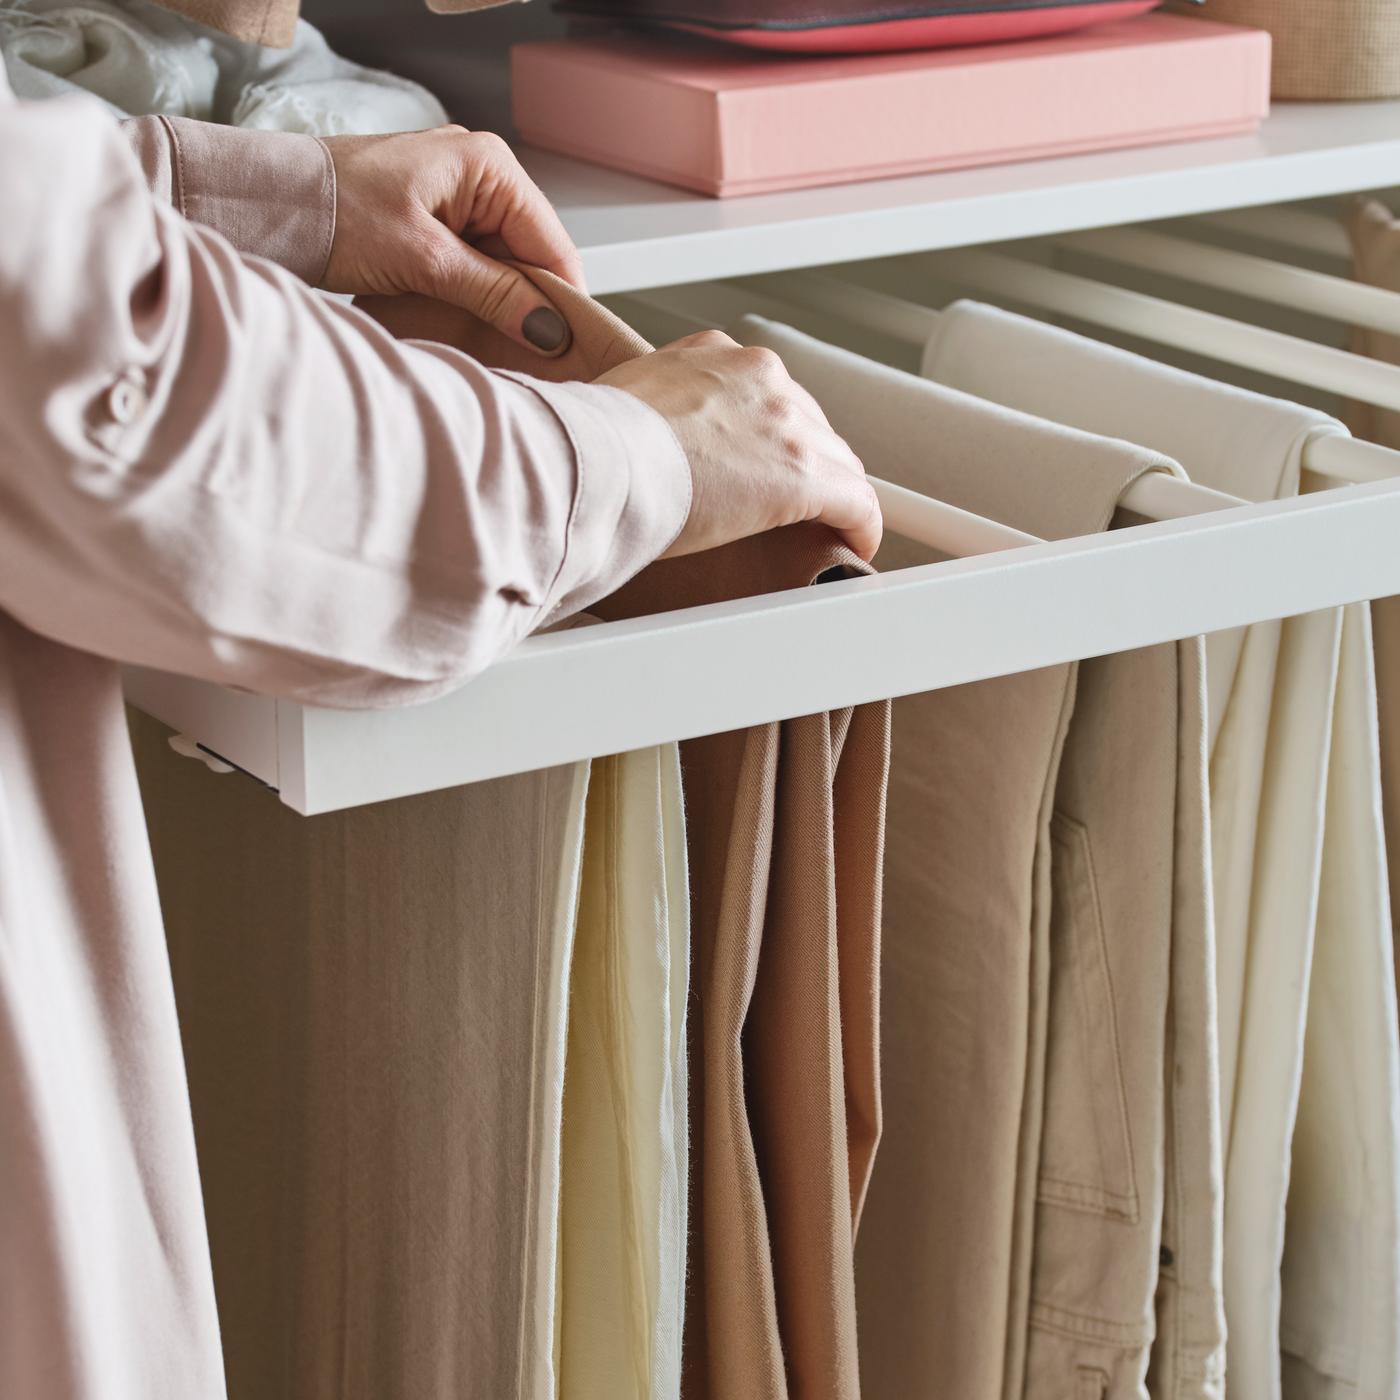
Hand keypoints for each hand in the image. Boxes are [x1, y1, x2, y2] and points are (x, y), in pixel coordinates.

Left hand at [320, 127, 582, 357]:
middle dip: (531, 303)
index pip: (552, 243)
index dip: (561, 300)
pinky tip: (470, 323)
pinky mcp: (436, 219)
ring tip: (499, 345)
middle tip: (530, 356)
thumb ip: (493, 293)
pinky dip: (475, 295)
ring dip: (501, 304)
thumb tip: (548, 329)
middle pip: (532, 255)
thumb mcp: (424, 259)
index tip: (564, 349)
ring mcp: (458, 195)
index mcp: (489, 165)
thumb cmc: (335, 211)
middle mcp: (481, 173)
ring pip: (505, 264)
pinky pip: (476, 263)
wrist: (269, 204)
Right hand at [598, 331, 881, 561]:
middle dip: (806, 464)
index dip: (774, 435)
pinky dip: (862, 526)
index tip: (768, 460)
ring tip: (828, 528)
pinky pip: (857, 503)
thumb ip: (653, 410)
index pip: (767, 394)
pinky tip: (857, 544)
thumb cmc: (595, 444)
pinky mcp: (805, 476)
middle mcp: (760, 377)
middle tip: (797, 503)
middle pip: (809, 425)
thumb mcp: (625, 401)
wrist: (599, 461)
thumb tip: (643, 440)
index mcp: (717, 355)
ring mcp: (787, 424)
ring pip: (837, 462)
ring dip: (834, 497)